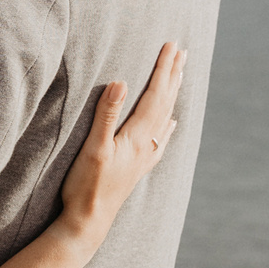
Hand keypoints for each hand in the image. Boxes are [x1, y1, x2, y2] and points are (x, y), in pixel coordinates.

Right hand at [56, 42, 186, 250]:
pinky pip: (161, 139)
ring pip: (165, 118)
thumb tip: (121, 82)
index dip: (163, 69)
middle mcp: (147, 145)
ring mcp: (145, 157)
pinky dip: (168, 125)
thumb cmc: (86, 186)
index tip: (171, 46)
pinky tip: (172, 123)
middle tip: (182, 51)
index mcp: (137, 136)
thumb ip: (106, 114)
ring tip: (179, 75)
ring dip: (172, 94)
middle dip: (173, 75)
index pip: (155, 94)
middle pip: (165, 103)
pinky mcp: (138, 167)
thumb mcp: (93, 148)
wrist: (89, 221)